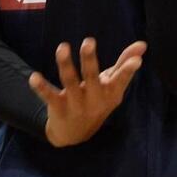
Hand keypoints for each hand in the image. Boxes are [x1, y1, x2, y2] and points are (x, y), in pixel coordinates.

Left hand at [29, 38, 146, 147]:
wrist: (76, 134)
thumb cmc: (98, 100)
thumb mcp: (113, 86)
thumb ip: (125, 64)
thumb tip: (143, 44)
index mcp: (110, 92)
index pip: (121, 80)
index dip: (128, 70)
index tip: (136, 61)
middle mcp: (94, 99)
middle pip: (92, 77)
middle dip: (90, 60)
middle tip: (88, 42)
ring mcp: (76, 104)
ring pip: (70, 83)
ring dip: (65, 65)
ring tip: (62, 47)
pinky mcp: (59, 107)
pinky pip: (49, 96)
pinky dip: (41, 87)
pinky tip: (33, 77)